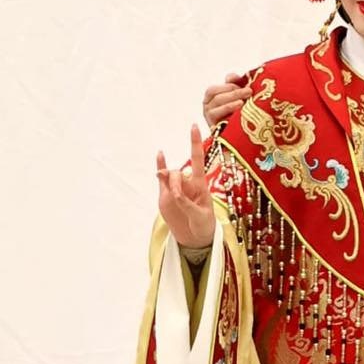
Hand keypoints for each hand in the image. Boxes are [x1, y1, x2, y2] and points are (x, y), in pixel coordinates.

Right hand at [157, 124, 214, 248]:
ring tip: (173, 196)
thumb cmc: (203, 226)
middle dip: (176, 182)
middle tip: (178, 197)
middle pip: (179, 172)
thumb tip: (174, 193)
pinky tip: (160, 154)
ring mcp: (176, 188)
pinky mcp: (166, 195)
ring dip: (169, 181)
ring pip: (169, 176)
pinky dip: (160, 166)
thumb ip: (187, 203)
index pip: (198, 160)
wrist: (195, 238)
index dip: (195, 143)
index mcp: (201, 185)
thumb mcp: (200, 216)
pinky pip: (162, 178)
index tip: (194, 125)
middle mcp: (188, 183)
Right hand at [203, 72, 250, 128]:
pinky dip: (229, 106)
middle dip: (234, 90)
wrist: (238, 139)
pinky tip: (240, 105)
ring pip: (217, 100)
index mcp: (211, 97)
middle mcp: (207, 105)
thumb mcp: (238, 99)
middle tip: (249, 91)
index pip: (215, 88)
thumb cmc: (238, 116)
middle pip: (215, 92)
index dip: (228, 83)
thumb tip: (233, 76)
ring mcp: (208, 115)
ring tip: (246, 97)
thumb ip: (234, 85)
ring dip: (233, 97)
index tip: (242, 82)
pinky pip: (217, 112)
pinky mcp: (211, 124)